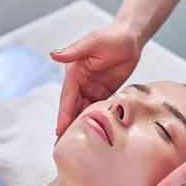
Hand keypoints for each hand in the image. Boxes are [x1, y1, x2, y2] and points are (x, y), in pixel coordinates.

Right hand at [51, 21, 142, 137]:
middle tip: (62, 147)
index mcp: (74, 73)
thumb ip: (75, 51)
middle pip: (72, 108)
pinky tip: (93, 135)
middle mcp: (80, 82)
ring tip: (75, 146)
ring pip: (83, 111)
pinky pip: (96, 110)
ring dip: (79, 127)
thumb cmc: (113, 37)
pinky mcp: (103, 92)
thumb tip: (53, 55)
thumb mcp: (93, 43)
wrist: (131, 39)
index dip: (63, 116)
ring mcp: (91, 88)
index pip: (67, 98)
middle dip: (67, 127)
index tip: (59, 132)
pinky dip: (93, 122)